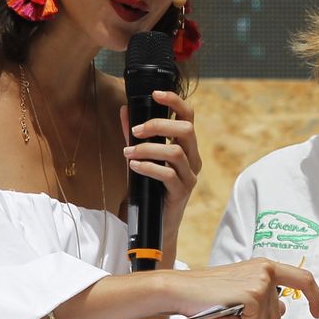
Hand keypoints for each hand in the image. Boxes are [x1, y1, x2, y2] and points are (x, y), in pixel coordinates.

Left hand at [121, 89, 200, 229]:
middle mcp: (193, 158)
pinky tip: (134, 166)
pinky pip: (168, 175)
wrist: (155, 224)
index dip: (175, 101)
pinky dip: (149, 167)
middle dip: (158, 125)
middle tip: (135, 131)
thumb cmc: (150, 188)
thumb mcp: (142, 157)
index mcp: (187, 146)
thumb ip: (135, 135)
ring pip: (175, 152)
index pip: (189, 116)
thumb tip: (125, 110)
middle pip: (186, 129)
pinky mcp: (182, 192)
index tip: (155, 94)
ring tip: (128, 152)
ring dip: (147, 149)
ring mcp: (190, 175)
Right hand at [159, 258, 318, 318]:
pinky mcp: (253, 293)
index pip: (303, 278)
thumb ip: (264, 297)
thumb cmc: (206, 292)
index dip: (315, 297)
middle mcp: (266, 270)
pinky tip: (222, 315)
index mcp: (264, 266)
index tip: (317, 312)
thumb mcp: (241, 291)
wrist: (181, 289)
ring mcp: (261, 281)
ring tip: (225, 311)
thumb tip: (282, 308)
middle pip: (279, 311)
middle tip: (235, 315)